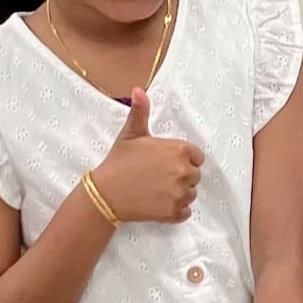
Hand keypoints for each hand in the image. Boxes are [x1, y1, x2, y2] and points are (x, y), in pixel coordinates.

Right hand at [90, 88, 204, 222]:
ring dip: (178, 194)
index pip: (196, 157)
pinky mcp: (174, 212)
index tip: (164, 163)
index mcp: (180, 150)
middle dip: (180, 177)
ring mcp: (180, 193)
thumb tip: (139, 90)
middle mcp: (184, 171)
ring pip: (191, 194)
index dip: (182, 160)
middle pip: (195, 176)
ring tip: (156, 190)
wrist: (105, 193)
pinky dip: (176, 211)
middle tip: (157, 177)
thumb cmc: (119, 162)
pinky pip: (186, 212)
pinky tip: (158, 203)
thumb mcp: (131, 134)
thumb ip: (140, 112)